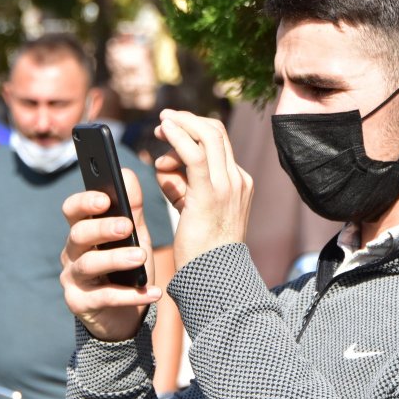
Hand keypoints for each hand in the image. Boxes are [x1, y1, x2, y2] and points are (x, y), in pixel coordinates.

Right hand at [61, 169, 162, 341]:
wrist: (125, 316)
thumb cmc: (128, 269)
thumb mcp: (134, 237)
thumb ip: (131, 208)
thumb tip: (127, 172)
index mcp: (82, 230)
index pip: (72, 210)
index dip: (84, 202)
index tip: (103, 197)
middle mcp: (72, 253)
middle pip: (78, 234)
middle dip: (102, 228)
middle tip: (127, 226)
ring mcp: (73, 279)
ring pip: (89, 264)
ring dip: (116, 259)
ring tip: (141, 257)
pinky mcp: (80, 304)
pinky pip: (103, 297)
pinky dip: (130, 295)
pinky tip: (153, 292)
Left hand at [154, 109, 252, 268]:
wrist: (214, 278)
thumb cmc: (200, 250)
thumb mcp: (192, 210)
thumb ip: (181, 186)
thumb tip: (163, 165)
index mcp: (238, 183)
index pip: (219, 143)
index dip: (193, 129)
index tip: (170, 129)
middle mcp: (238, 180)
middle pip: (216, 132)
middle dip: (187, 120)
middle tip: (163, 120)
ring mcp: (228, 185)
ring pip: (208, 136)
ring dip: (181, 124)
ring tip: (159, 128)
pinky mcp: (210, 194)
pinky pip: (195, 153)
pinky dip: (178, 136)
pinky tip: (164, 129)